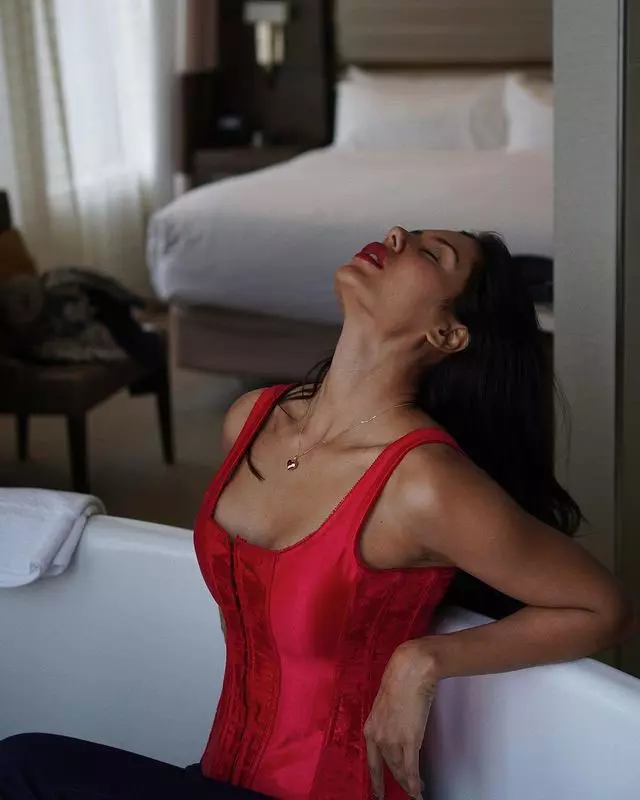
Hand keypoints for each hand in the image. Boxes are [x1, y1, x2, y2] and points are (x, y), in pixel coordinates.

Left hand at [364, 641, 438, 798]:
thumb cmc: (399, 681)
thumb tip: (394, 731)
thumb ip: (387, 722)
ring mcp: (392, 739)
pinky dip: (414, 782)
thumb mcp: (385, 705)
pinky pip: (411, 768)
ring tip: (416, 788)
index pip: (372, 761)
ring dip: (409, 782)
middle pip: (388, 767)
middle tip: (407, 790)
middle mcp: (378, 737)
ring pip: (400, 769)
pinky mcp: (408, 739)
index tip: (377, 793)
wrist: (409, 671)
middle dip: (398, 781)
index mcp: (370, 727)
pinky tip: (417, 791)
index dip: (375, 780)